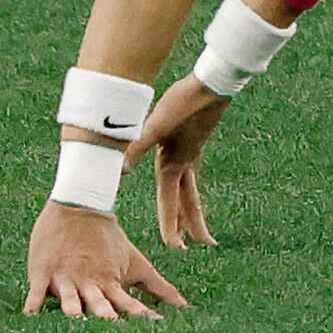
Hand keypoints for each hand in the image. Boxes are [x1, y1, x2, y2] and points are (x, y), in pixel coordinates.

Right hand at [23, 196, 187, 318]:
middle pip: (99, 304)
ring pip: (70, 299)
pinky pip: (37, 290)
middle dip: (105, 318)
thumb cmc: (109, 239)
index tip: (153, 331)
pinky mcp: (44, 271)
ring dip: (73, 311)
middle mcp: (90, 284)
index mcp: (111, 283)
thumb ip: (159, 287)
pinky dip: (34, 301)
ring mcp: (66, 278)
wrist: (80, 204)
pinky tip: (29, 314)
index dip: (140, 316)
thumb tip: (185, 306)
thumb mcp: (136, 263)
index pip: (128, 304)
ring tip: (76, 322)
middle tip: (113, 331)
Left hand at [123, 75, 232, 249]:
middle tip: (197, 246)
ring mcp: (192, 153)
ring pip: (193, 189)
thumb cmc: (184, 103)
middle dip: (191, 226)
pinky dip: (190, 188)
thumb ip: (136, 147)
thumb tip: (120, 171)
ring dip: (194, 211)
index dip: (171, 225)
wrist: (212, 84)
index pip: (171, 202)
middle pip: (189, 201)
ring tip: (199, 228)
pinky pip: (192, 174)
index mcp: (174, 163)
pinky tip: (187, 182)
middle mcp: (186, 163)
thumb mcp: (156, 125)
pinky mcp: (194, 142)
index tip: (175, 248)